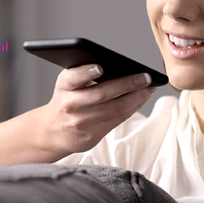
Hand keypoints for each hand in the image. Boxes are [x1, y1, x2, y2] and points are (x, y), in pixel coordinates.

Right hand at [40, 64, 155, 154]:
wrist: (54, 131)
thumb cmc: (67, 99)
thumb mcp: (68, 85)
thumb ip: (84, 75)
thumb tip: (121, 68)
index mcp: (63, 87)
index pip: (73, 78)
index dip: (86, 72)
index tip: (100, 67)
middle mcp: (70, 105)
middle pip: (102, 94)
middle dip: (127, 84)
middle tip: (145, 77)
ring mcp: (81, 122)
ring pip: (115, 108)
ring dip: (136, 97)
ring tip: (149, 87)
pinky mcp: (92, 135)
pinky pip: (118, 119)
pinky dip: (133, 107)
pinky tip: (142, 98)